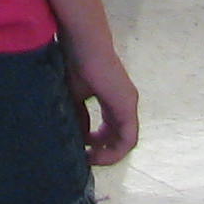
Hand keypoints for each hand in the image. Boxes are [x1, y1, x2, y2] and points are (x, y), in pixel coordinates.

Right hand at [70, 34, 139, 165]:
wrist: (83, 44)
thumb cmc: (75, 63)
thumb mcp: (74, 96)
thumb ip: (79, 117)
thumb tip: (79, 138)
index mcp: (113, 99)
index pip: (111, 129)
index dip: (97, 143)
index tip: (80, 149)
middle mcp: (125, 103)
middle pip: (119, 138)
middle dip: (102, 151)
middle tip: (84, 159)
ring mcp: (129, 104)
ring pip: (126, 141)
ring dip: (108, 154)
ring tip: (89, 159)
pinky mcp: (128, 106)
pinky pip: (128, 139)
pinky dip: (114, 150)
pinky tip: (95, 153)